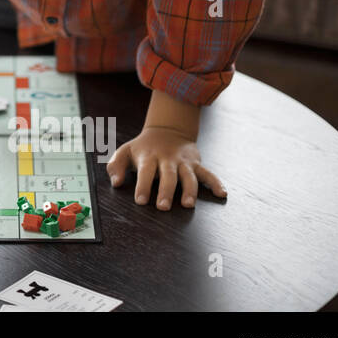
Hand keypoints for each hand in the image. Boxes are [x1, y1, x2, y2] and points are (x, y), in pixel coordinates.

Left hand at [105, 126, 227, 209]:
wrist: (167, 130)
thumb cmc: (143, 147)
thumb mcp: (125, 151)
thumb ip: (116, 165)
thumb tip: (116, 183)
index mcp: (149, 157)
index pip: (145, 171)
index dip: (142, 186)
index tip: (140, 201)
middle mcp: (167, 160)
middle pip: (168, 176)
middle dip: (166, 191)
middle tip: (163, 207)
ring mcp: (183, 162)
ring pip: (189, 176)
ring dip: (189, 190)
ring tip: (188, 204)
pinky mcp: (196, 164)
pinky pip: (208, 173)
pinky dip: (216, 182)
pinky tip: (222, 193)